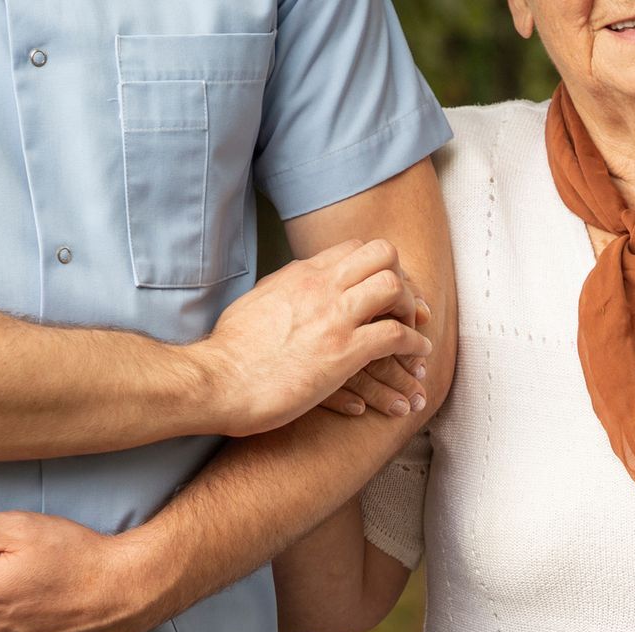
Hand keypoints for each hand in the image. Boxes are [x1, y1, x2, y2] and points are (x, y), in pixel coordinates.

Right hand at [208, 238, 432, 434]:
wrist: (217, 380)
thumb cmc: (229, 353)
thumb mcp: (256, 304)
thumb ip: (281, 293)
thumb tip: (287, 293)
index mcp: (300, 273)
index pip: (353, 247)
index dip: (378, 266)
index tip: (384, 290)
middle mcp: (320, 286)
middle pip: (382, 254)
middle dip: (402, 277)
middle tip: (406, 306)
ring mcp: (333, 317)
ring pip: (394, 287)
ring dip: (411, 308)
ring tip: (414, 329)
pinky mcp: (343, 352)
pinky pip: (395, 335)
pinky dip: (414, 343)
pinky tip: (418, 354)